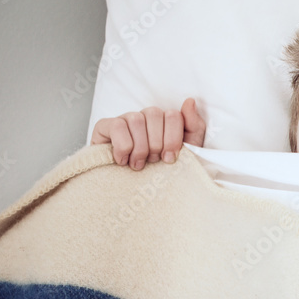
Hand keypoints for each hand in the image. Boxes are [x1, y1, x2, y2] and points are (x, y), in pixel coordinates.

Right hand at [91, 98, 205, 169]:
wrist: (139, 196)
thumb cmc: (163, 172)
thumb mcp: (188, 152)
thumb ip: (194, 126)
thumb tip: (190, 101)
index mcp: (165, 121)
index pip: (173, 115)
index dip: (173, 139)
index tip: (170, 159)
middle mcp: (145, 117)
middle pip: (155, 114)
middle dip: (156, 144)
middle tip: (152, 162)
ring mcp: (125, 120)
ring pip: (136, 119)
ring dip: (140, 147)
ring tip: (138, 165)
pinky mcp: (104, 127)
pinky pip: (117, 126)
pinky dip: (123, 147)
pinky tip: (122, 161)